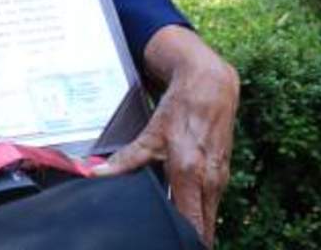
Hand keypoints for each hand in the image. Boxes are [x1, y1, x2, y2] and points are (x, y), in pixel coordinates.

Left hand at [94, 26, 238, 246]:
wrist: (210, 86)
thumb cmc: (181, 109)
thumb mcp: (151, 135)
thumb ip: (127, 159)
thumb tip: (96, 173)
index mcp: (190, 175)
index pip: (193, 224)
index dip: (183, 239)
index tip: (168, 242)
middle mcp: (210, 181)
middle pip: (205, 227)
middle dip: (189, 237)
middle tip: (168, 239)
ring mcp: (220, 178)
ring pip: (210, 214)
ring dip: (197, 224)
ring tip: (178, 232)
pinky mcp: (224, 172)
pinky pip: (213, 200)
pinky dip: (202, 209)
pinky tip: (187, 209)